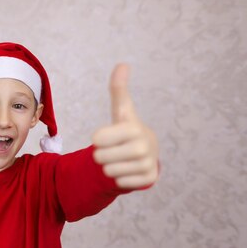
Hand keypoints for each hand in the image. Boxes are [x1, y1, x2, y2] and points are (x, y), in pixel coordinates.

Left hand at [92, 64, 158, 188]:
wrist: (147, 152)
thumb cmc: (128, 129)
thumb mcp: (121, 110)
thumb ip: (118, 89)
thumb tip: (122, 64)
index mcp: (133, 128)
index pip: (97, 139)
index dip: (99, 139)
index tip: (109, 136)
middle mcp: (143, 147)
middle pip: (100, 157)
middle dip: (103, 154)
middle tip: (115, 149)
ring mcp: (147, 164)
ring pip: (108, 171)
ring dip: (111, 167)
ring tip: (122, 158)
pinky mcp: (148, 179)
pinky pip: (119, 183)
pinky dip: (120, 178)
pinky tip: (129, 169)